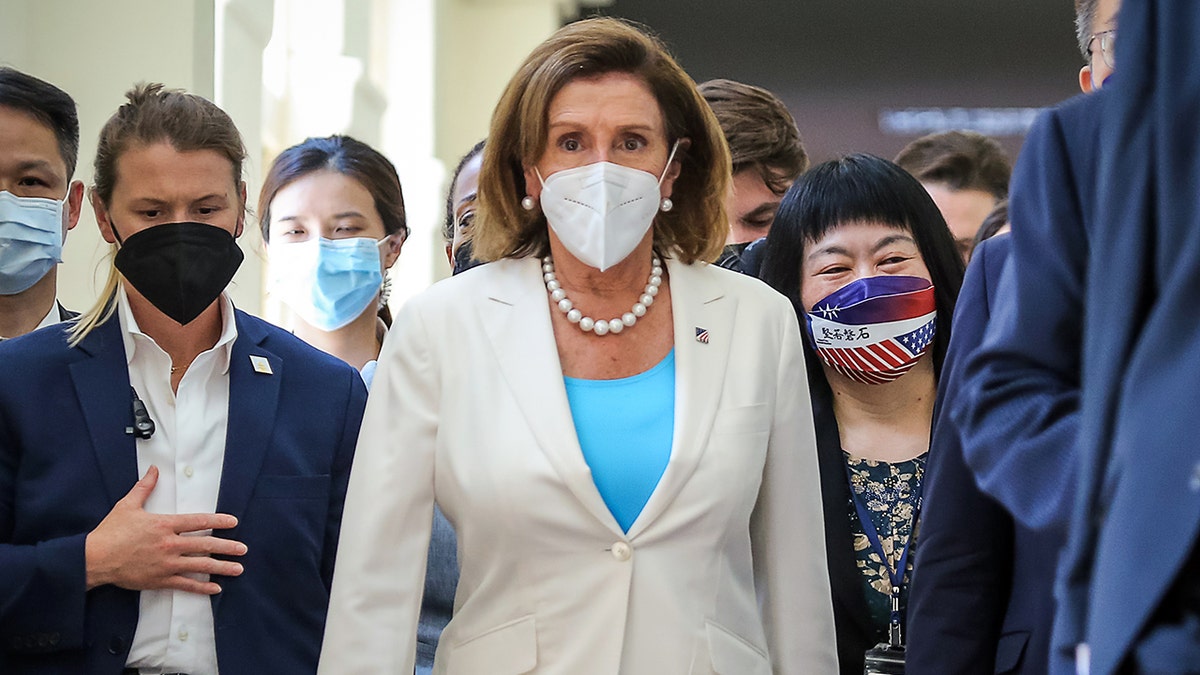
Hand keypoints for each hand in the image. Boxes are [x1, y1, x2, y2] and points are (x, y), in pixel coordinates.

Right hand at [85, 465, 246, 593]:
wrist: (94, 558)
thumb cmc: (110, 532)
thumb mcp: (128, 505)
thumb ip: (144, 487)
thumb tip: (153, 469)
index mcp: (164, 525)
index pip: (198, 522)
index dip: (218, 521)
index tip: (233, 522)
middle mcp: (169, 544)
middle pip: (205, 545)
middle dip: (227, 547)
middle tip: (243, 549)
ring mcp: (166, 564)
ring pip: (200, 566)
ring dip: (221, 567)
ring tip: (238, 569)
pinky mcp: (159, 579)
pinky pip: (185, 584)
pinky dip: (201, 587)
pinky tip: (215, 588)